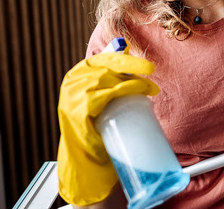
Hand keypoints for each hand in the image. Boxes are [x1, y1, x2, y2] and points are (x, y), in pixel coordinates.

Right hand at [57, 53, 159, 205]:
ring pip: (106, 77)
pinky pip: (105, 94)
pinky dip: (123, 89)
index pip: (102, 57)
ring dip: (132, 79)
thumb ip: (113, 81)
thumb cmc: (99, 132)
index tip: (144, 61)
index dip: (124, 56)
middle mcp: (72, 84)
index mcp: (77, 77)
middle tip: (151, 71)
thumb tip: (131, 57)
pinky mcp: (77, 112)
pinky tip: (139, 90)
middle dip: (131, 66)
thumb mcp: (106, 102)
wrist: (88, 167)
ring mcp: (72, 98)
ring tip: (149, 87)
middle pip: (105, 65)